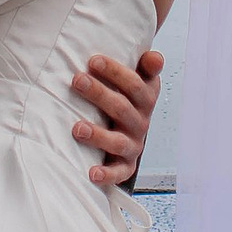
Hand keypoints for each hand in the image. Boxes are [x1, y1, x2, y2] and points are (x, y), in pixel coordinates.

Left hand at [72, 47, 162, 189]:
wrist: (130, 138)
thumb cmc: (127, 103)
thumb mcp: (140, 83)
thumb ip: (146, 68)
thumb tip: (154, 56)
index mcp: (146, 100)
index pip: (135, 85)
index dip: (115, 72)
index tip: (93, 60)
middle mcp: (141, 122)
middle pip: (122, 108)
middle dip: (99, 94)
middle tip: (77, 80)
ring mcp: (133, 145)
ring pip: (117, 141)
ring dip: (98, 135)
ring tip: (77, 128)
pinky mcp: (125, 166)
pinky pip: (118, 173)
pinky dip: (106, 174)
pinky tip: (91, 173)